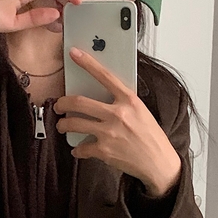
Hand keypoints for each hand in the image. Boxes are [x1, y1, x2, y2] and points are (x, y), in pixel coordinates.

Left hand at [54, 48, 181, 195]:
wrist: (158, 163)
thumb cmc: (151, 137)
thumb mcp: (141, 112)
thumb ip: (123, 102)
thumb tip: (102, 95)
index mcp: (129, 100)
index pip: (105, 76)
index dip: (87, 63)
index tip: (74, 54)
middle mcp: (118, 114)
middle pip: (79, 102)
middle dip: (62, 104)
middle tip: (59, 106)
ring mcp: (109, 133)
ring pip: (74, 124)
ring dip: (63, 125)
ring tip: (62, 126)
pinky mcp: (104, 151)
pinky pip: (81, 148)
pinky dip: (77, 150)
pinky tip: (79, 149)